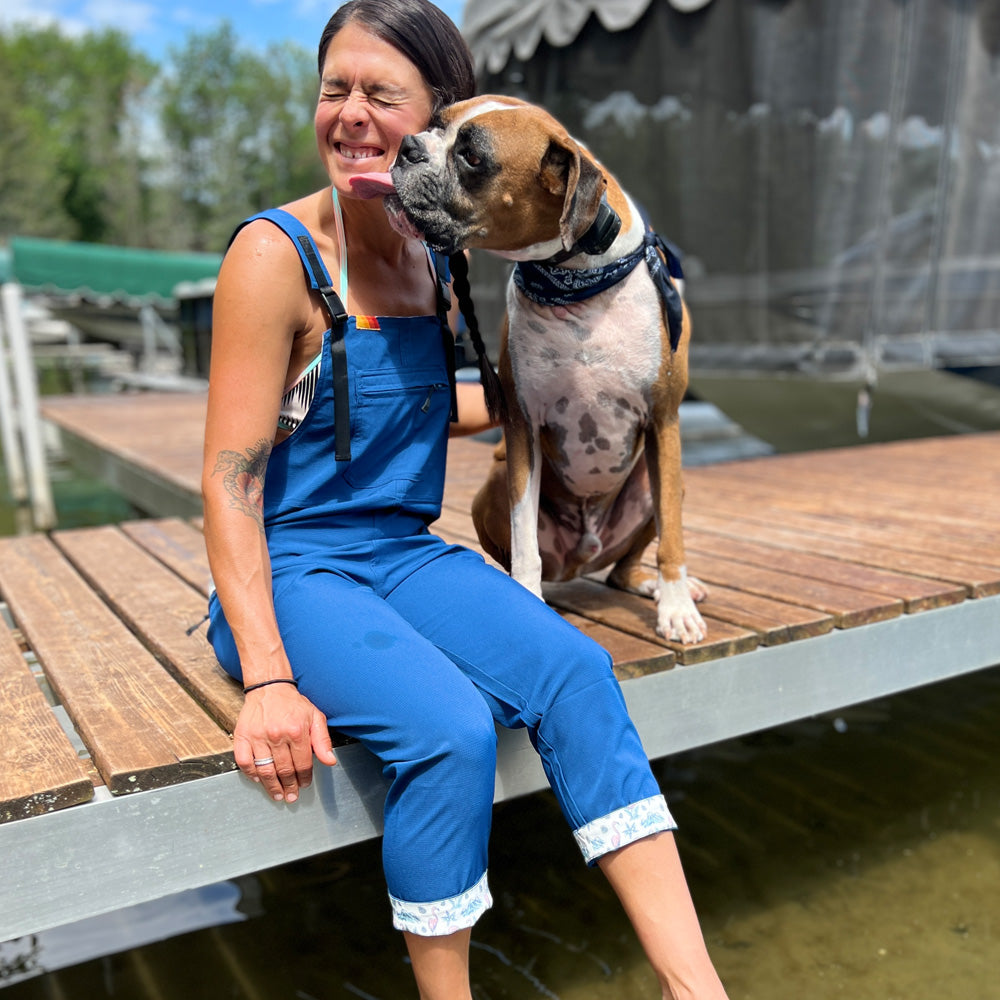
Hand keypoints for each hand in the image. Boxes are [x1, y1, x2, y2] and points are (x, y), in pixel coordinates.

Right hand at [233, 684, 337, 802]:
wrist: (269, 687)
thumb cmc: (293, 704)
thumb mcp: (315, 717)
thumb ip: (323, 741)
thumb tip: (330, 761)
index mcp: (297, 731)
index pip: (302, 764)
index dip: (304, 778)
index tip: (304, 785)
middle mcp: (277, 735)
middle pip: (284, 770)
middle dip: (289, 787)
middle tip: (291, 796)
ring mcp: (258, 737)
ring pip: (265, 770)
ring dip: (272, 786)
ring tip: (277, 795)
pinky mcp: (243, 736)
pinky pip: (244, 762)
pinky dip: (251, 774)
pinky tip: (259, 779)